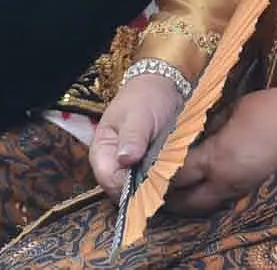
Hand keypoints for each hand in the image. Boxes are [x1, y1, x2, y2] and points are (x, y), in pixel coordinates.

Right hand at [91, 71, 186, 195]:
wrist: (164, 85)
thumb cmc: (147, 97)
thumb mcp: (139, 115)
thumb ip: (132, 137)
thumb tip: (125, 160)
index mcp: (102, 151)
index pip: (109, 181)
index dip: (128, 186)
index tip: (150, 180)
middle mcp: (113, 164)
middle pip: (123, 192)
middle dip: (144, 189)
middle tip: (165, 177)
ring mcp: (131, 169)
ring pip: (140, 191)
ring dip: (156, 186)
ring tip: (172, 173)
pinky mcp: (147, 169)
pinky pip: (152, 184)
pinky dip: (163, 182)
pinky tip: (175, 173)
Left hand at [166, 83, 276, 215]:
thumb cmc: (275, 109)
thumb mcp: (235, 110)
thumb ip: (211, 125)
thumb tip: (196, 134)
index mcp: (218, 158)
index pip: (176, 173)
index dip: (159, 171)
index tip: (146, 165)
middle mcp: (227, 182)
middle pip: (187, 203)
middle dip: (169, 198)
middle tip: (155, 186)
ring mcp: (244, 192)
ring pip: (207, 208)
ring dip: (190, 202)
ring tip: (177, 191)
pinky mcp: (257, 193)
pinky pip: (226, 202)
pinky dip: (211, 199)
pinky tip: (207, 188)